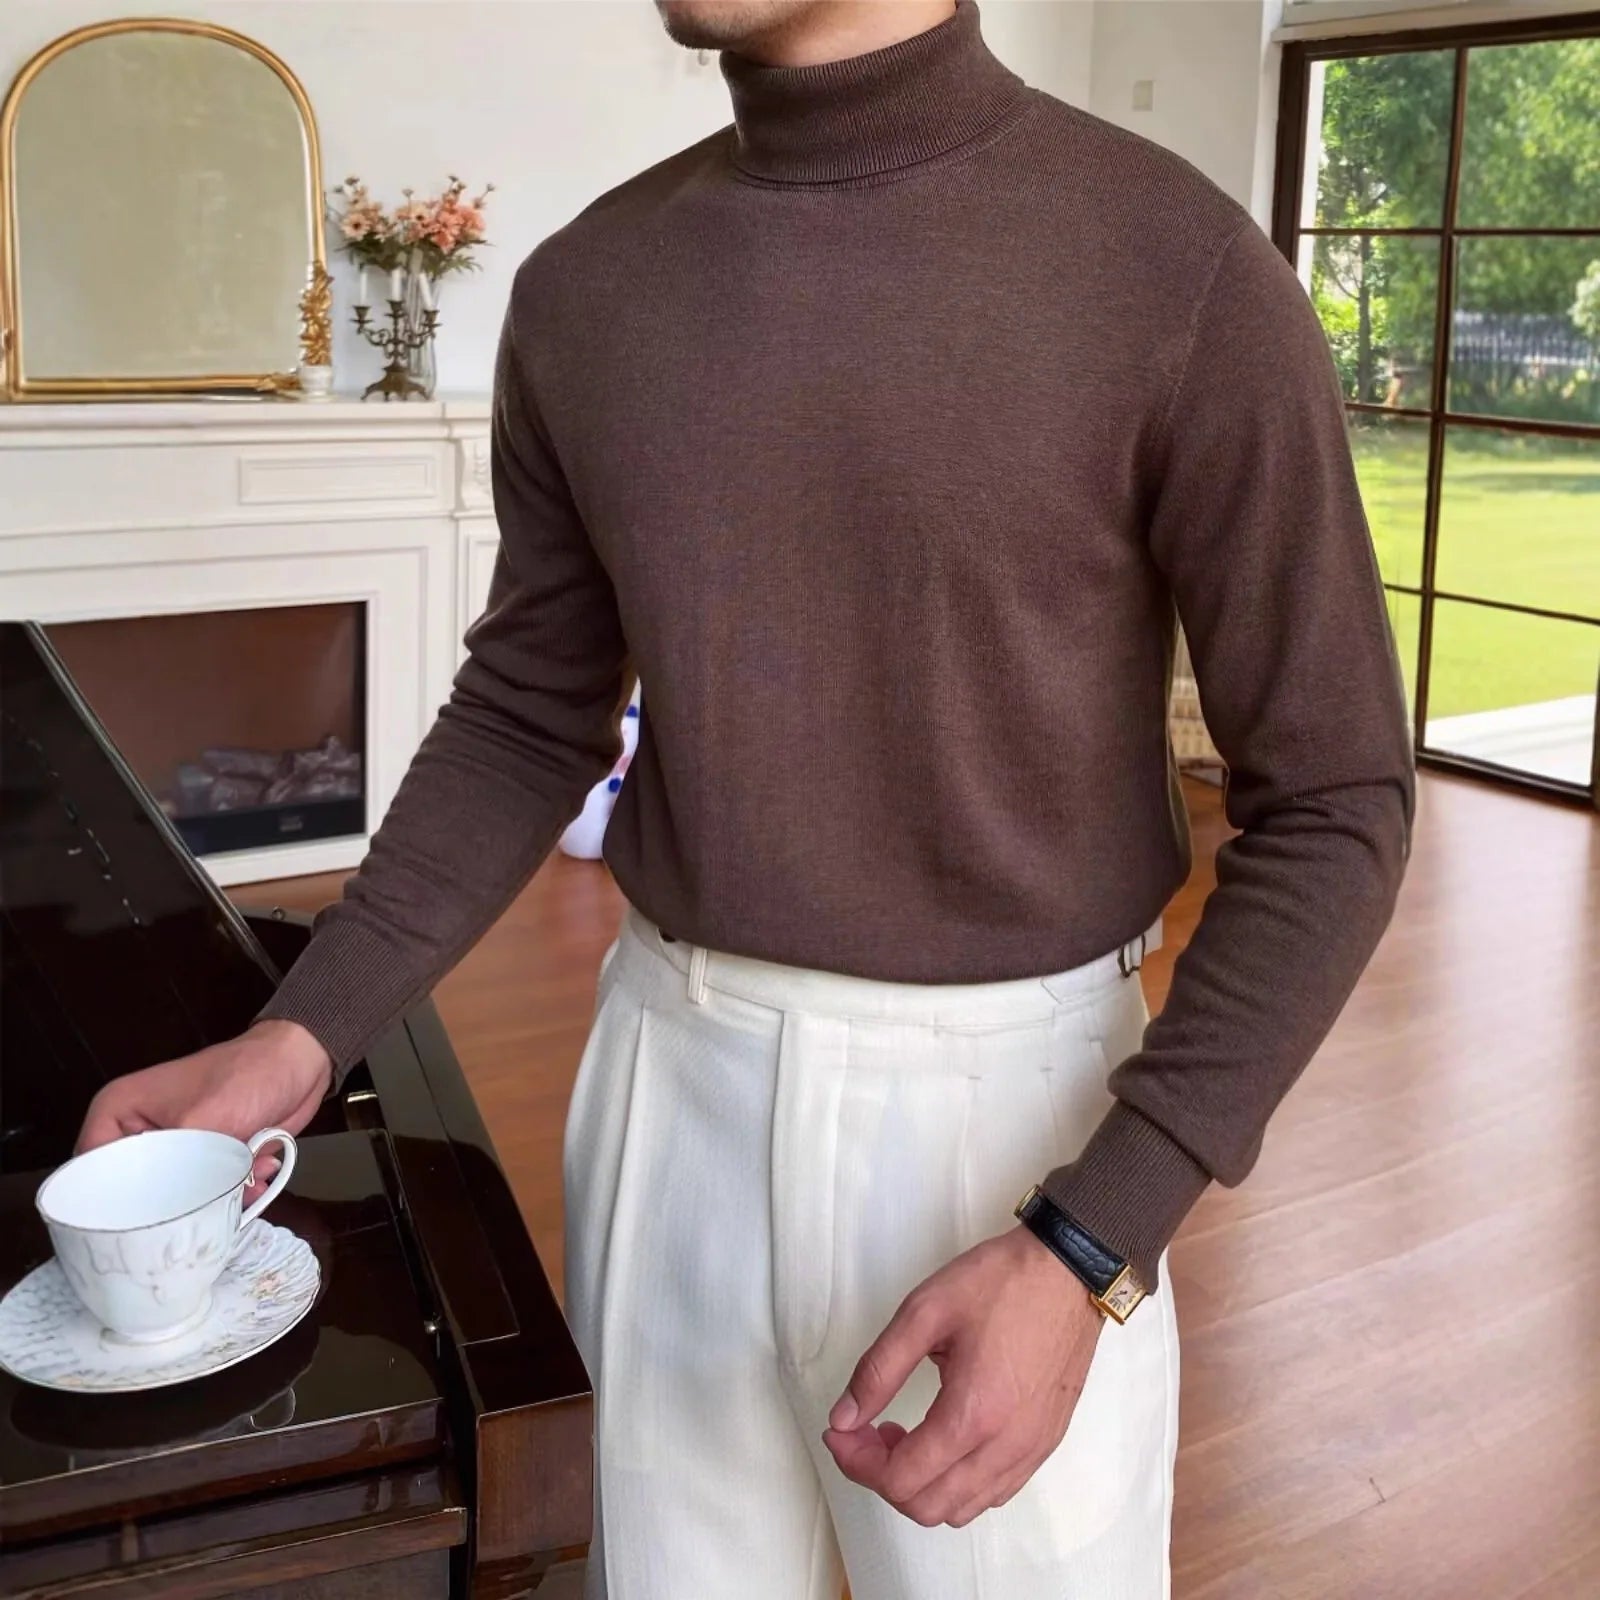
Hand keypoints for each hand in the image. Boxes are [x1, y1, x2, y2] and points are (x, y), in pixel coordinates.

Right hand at [76, 1021, 333, 1200]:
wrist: (299, 1064)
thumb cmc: (246, 1076)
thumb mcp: (202, 1124)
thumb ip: (174, 1170)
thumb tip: (164, 1213)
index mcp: (118, 1113)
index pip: (91, 1173)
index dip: (112, 1204)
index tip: (144, 1223)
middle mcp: (139, 1131)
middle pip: (136, 1192)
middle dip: (175, 1203)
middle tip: (204, 1207)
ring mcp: (175, 1146)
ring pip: (178, 1196)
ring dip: (215, 1196)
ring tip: (246, 1180)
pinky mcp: (208, 1156)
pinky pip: (209, 1190)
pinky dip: (236, 1189)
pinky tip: (261, 1172)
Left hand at [823, 1225, 1102, 1528]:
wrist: (1069, 1271)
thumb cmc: (1000, 1283)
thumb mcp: (925, 1311)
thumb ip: (878, 1370)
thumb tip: (843, 1418)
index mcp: (972, 1414)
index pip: (900, 1479)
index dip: (856, 1461)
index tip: (840, 1430)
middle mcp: (1005, 1447)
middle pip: (927, 1507)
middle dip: (883, 1476)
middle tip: (869, 1430)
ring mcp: (1031, 1451)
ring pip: (961, 1508)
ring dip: (921, 1484)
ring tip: (905, 1433)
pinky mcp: (1045, 1444)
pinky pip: (993, 1493)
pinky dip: (957, 1483)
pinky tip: (944, 1438)